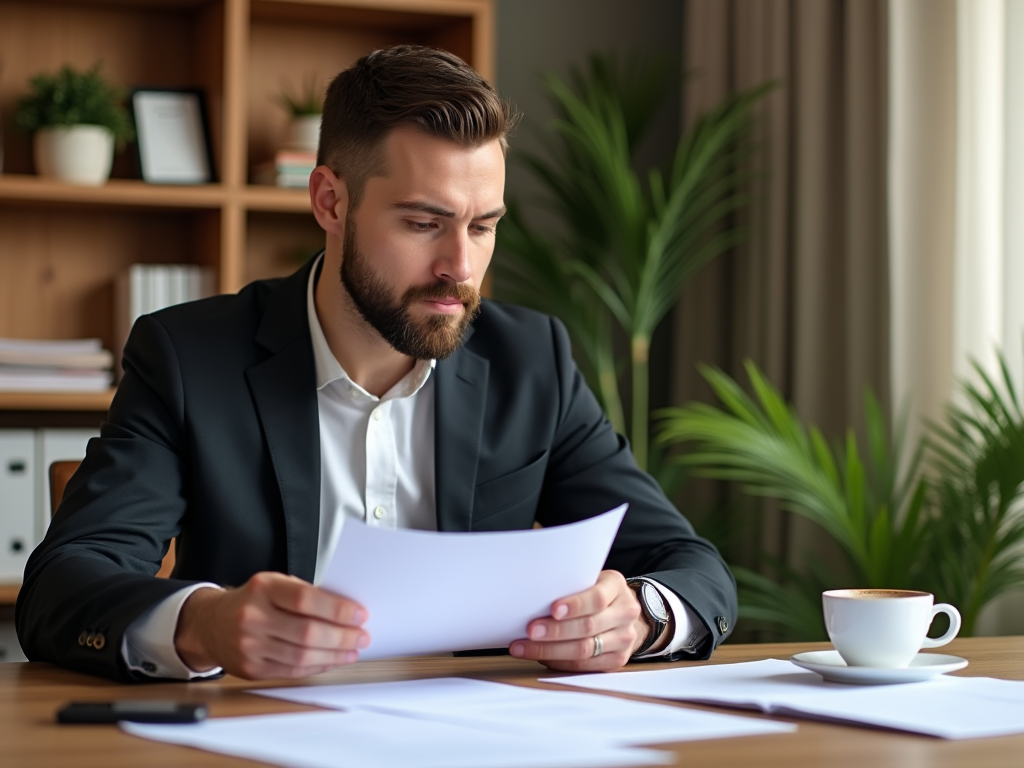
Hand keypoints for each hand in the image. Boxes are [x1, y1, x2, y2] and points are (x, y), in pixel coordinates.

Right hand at [174, 572, 369, 679]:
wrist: (210, 623)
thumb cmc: (251, 600)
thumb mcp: (274, 584)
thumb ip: (305, 594)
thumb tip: (345, 610)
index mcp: (262, 589)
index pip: (305, 600)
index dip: (336, 609)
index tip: (359, 614)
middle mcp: (253, 617)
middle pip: (306, 632)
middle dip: (341, 636)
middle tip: (361, 636)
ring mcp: (249, 646)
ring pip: (301, 656)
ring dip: (334, 655)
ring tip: (352, 650)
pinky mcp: (250, 669)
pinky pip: (291, 670)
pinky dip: (316, 666)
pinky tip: (331, 660)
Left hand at [508, 570, 646, 671]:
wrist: (622, 611)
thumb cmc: (595, 592)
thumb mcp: (589, 579)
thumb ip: (570, 586)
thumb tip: (532, 597)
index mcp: (616, 586)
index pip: (597, 598)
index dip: (575, 605)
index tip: (553, 610)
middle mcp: (625, 612)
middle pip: (588, 626)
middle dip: (556, 631)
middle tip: (531, 631)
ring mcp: (624, 638)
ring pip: (584, 649)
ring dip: (550, 650)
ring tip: (524, 647)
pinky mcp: (617, 659)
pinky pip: (584, 665)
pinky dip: (560, 662)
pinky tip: (542, 657)